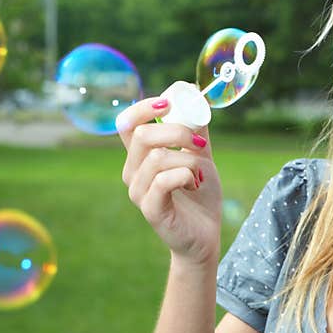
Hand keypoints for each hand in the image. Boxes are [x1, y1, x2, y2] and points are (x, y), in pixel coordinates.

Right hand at [116, 96, 221, 266]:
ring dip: (188, 160)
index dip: (144, 107)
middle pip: (142, 135)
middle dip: (177, 132)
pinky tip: (194, 183)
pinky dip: (186, 175)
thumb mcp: (200, 156)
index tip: (168, 103)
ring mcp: (138, 191)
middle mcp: (133, 172)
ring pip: (157, 158)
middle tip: (201, 144)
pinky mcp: (150, 209)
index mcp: (140, 156)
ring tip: (200, 174)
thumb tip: (194, 96)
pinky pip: (164, 181)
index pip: (127, 123)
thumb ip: (195, 130)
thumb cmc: (200, 196)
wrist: (205, 235)